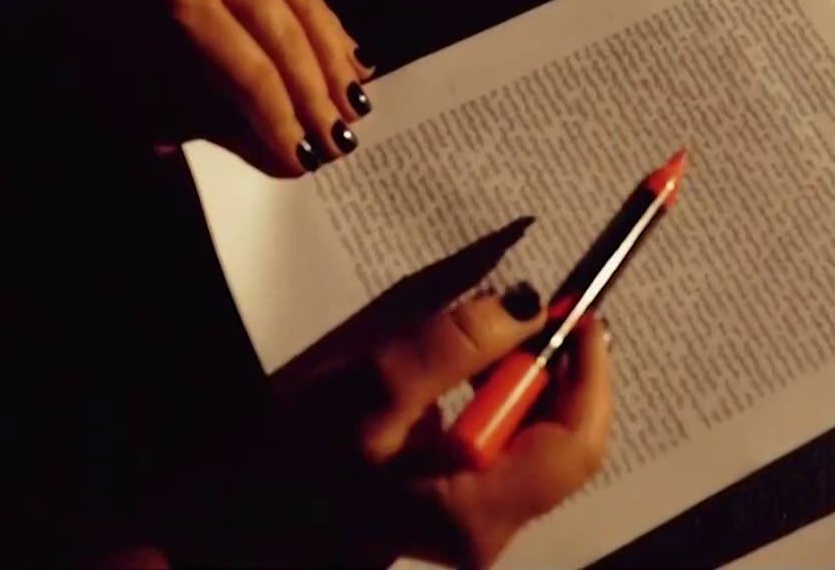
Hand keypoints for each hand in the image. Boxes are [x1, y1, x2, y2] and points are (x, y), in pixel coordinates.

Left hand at [52, 0, 373, 175]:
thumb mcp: (145, 108)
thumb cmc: (102, 61)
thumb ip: (218, 131)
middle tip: (343, 143)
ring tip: (358, 111)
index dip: (281, 120)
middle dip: (316, 96)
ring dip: (333, 63)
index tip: (306, 162)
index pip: (248, 70)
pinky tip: (351, 66)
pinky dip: (328, 29)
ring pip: (304, 6)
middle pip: (284, 36)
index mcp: (177, 2)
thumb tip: (290, 160)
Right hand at [254, 286, 612, 567]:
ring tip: (486, 335)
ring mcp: (475, 521)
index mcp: (474, 513)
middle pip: (564, 440)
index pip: (575, 444)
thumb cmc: (294, 455)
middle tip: (533, 309)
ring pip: (537, 439)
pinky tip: (462, 368)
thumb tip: (527, 304)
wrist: (245, 503)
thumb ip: (455, 341)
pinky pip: (506, 443)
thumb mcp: (373, 383)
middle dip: (554, 368)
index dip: (589, 371)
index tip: (577, 309)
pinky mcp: (459, 503)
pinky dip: (497, 396)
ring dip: (523, 378)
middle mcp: (488, 530)